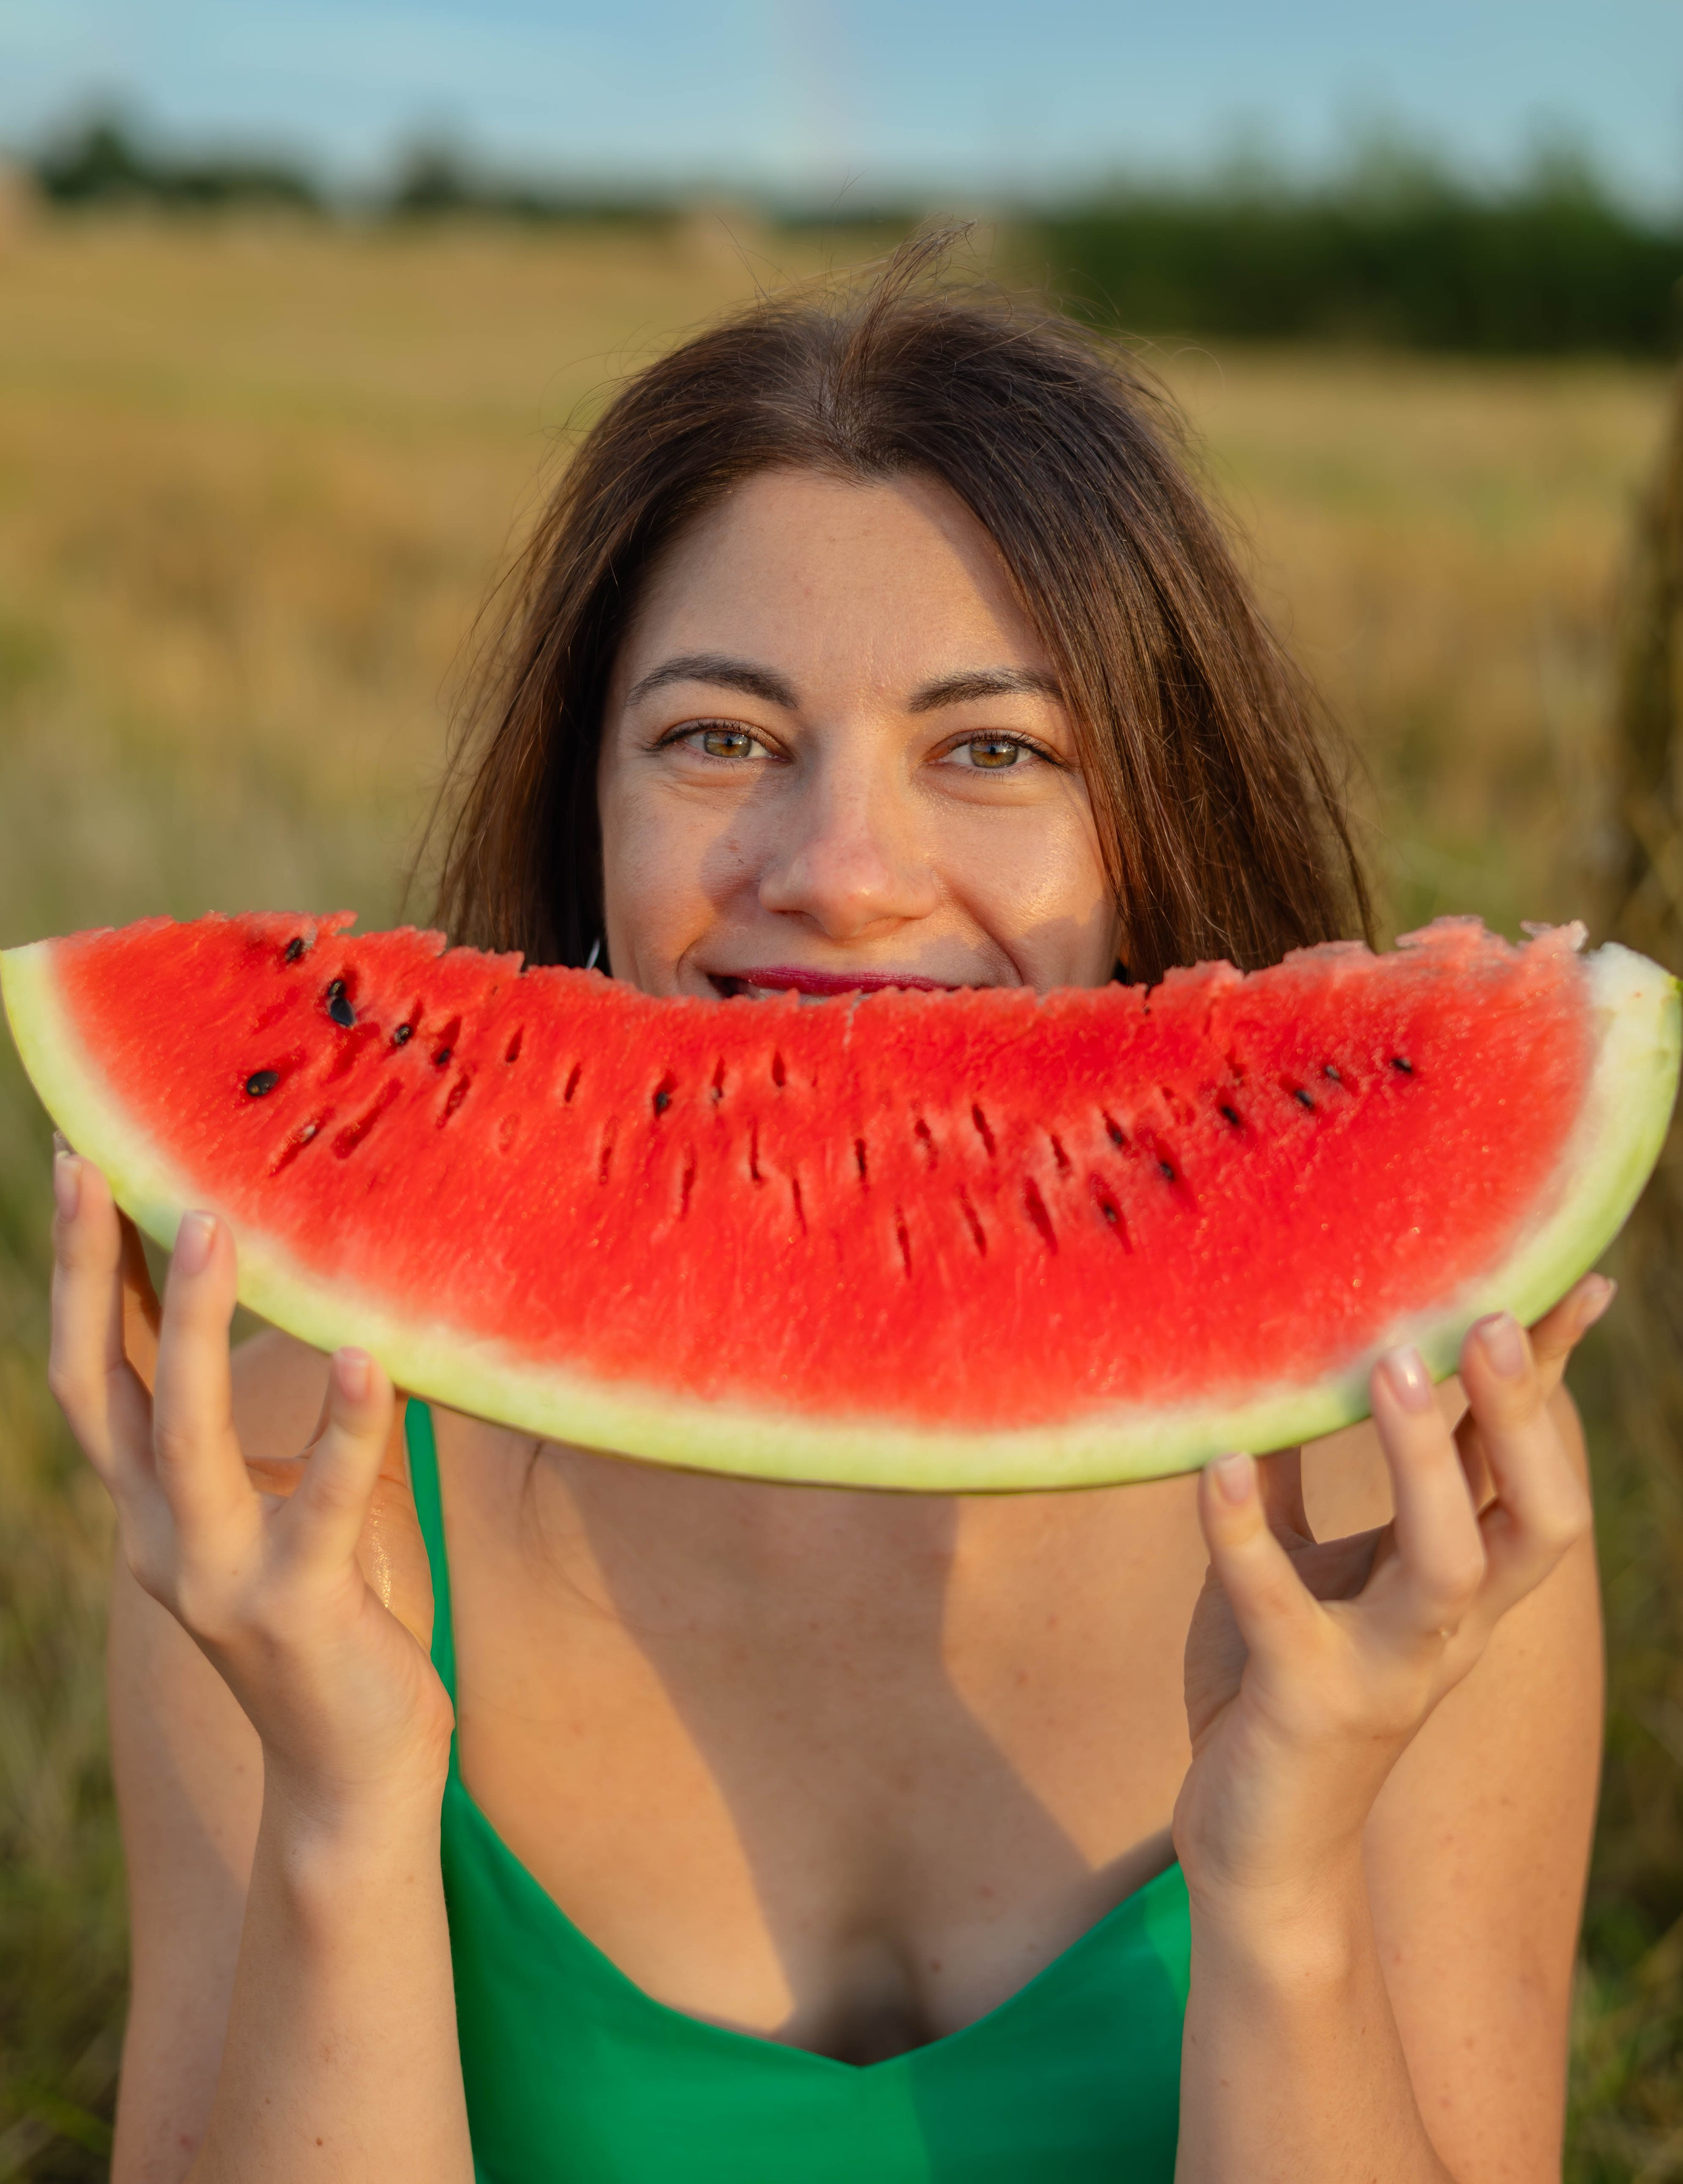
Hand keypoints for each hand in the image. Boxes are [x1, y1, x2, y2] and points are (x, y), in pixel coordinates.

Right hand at [48, 1151, 452, 1823]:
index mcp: (146, 1505)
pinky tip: (369, 1359)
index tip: (84, 1161)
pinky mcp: (298, 1609)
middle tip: (104, 1164)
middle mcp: (157, 1536)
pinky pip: (323, 1504)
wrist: (348, 1773)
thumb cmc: (321, 1614)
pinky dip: (344, 1429)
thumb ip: (254, 1429)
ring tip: (218, 1225)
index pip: (91, 1369)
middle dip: (92, 1273)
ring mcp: (216, 1578)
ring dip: (192, 1325)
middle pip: (99, 1388)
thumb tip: (291, 1311)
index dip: (80, 1270)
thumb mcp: (266, 1510)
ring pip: (185, 1436)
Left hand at [1173, 1277, 1606, 1914]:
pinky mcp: (1303, 1702)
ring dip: (1424, 1463)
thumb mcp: (1313, 1566)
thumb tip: (1305, 1364)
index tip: (1573, 1280)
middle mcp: (1447, 1626)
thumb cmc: (1279, 1683)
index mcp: (1457, 1585)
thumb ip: (1316, 1481)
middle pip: (1536, 1517)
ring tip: (1387, 1364)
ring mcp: (1384, 1668)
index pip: (1528, 1468)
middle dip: (1525, 1417)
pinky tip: (1215, 1464)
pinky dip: (1245, 1532)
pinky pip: (1277, 1606)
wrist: (1259, 1845)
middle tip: (1491, 1316)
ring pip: (1443, 1565)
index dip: (1552, 1382)